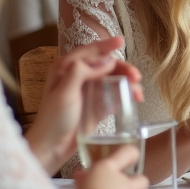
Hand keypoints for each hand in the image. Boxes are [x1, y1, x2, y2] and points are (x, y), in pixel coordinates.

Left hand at [27, 37, 142, 173]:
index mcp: (66, 69)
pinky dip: (127, 94)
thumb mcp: (64, 92)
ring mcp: (88, 90)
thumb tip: (106, 61)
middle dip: (123, 68)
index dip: (106, 45)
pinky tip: (135, 99)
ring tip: (138, 92)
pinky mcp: (96, 105)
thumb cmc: (53, 120)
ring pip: (113, 78)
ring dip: (128, 82)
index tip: (121, 41)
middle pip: (106, 65)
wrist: (51, 147)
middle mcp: (78, 76)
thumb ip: (81, 71)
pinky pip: (115, 93)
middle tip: (136, 77)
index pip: (89, 51)